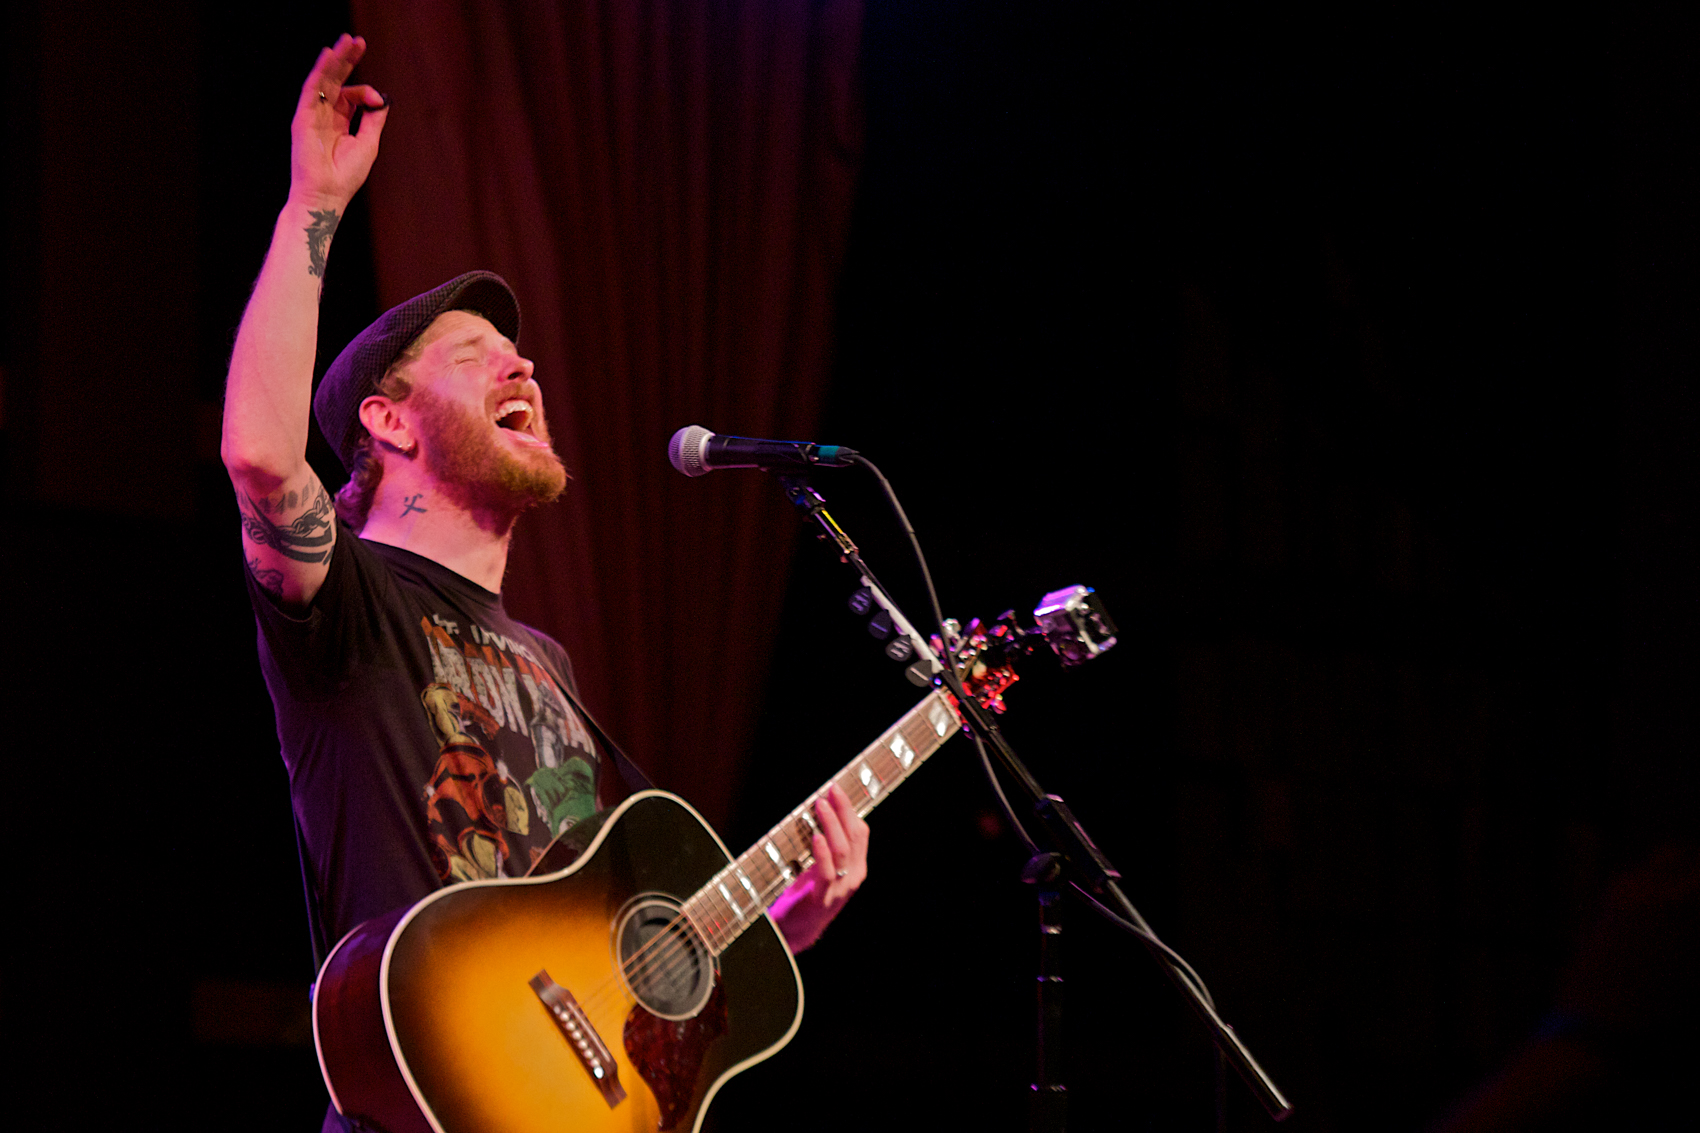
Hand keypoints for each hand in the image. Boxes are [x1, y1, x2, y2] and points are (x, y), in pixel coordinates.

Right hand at [289, 34, 389, 210]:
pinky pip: (312, 89)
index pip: (352, 96)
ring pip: (324, 80)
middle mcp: (325, 115)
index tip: (377, 99)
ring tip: (347, 41)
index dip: (365, 92)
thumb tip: (382, 98)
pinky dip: (320, 71)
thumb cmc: (346, 174)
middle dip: (348, 60)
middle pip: (337, 81)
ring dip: (336, 60)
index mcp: (340, 122)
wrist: (327, 194)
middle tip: (358, 40)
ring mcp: (313, 114)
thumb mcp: (368, 142)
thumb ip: (373, 118)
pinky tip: (328, 55)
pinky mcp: (303, 116)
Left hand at [769, 785, 869, 952]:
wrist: (794, 933)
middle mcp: (853, 877)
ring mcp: (840, 889)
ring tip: (819, 805)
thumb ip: (823, 846)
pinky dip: (822, 852)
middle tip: (830, 790)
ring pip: (843, 851)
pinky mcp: (823, 899)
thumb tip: (817, 812)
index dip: (850, 809)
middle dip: (843, 810)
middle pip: (854, 837)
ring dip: (831, 824)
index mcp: (855, 867)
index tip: (836, 789)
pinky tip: (816, 837)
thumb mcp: (819, 867)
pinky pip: (827, 872)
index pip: (860, 833)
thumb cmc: (804, 896)